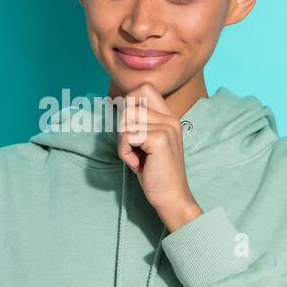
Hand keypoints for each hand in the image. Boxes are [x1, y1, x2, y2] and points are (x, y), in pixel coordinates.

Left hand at [116, 84, 202, 232]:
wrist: (172, 198)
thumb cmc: (156, 173)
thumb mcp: (146, 143)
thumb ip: (137, 123)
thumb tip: (114, 102)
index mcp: (168, 117)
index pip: (144, 88)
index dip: (128, 102)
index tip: (128, 126)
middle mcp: (169, 118)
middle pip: (130, 103)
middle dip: (122, 125)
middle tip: (132, 146)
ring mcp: (166, 127)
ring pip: (126, 120)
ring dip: (123, 142)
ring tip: (136, 157)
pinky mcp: (160, 139)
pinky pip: (127, 136)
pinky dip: (124, 152)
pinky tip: (137, 164)